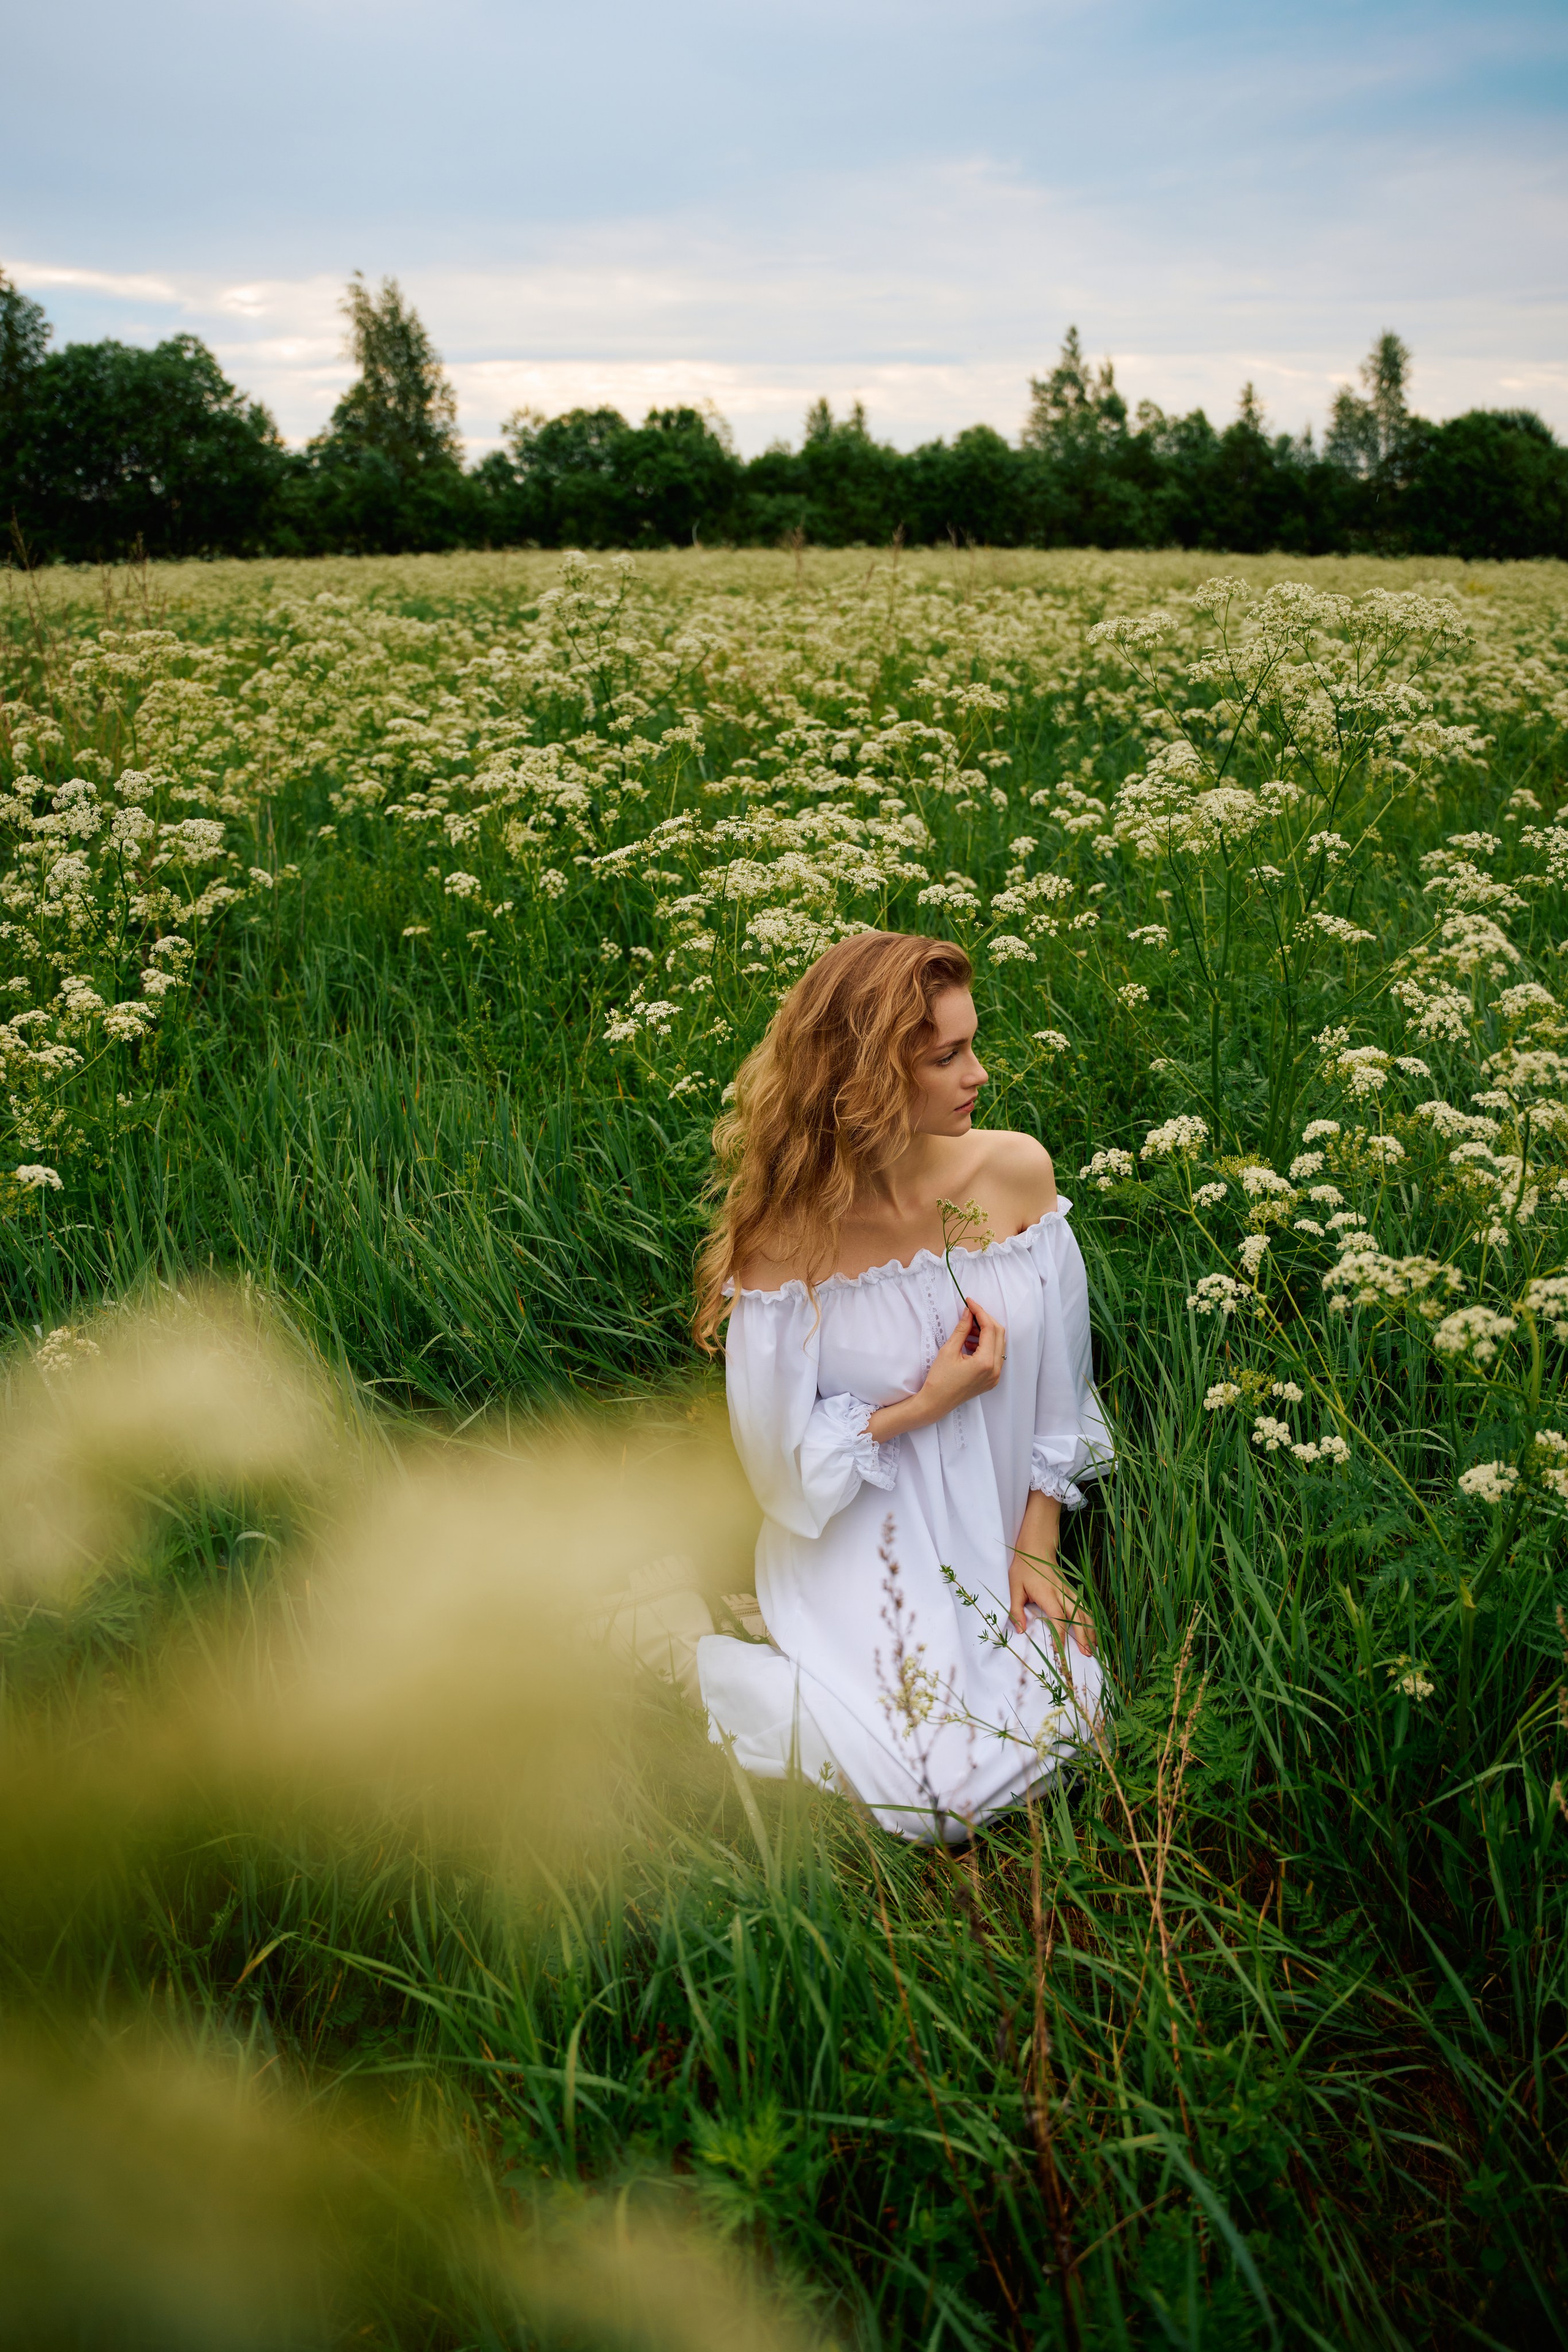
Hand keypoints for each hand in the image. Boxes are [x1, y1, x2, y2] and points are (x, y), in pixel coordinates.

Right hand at [917, 1295, 1006, 1417]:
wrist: (936, 1403)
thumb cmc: (939, 1380)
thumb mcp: (949, 1350)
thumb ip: (962, 1329)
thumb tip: (968, 1312)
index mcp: (985, 1362)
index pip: (989, 1329)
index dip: (980, 1312)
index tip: (970, 1302)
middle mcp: (995, 1369)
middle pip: (999, 1334)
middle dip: (985, 1320)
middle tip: (970, 1312)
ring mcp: (995, 1376)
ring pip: (998, 1344)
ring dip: (986, 1332)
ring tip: (967, 1329)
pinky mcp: (992, 1379)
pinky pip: (995, 1356)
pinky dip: (985, 1345)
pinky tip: (970, 1343)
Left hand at [1008, 1550, 1095, 1657]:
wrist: (1036, 1548)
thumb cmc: (1023, 1568)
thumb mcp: (1015, 1588)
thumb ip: (1016, 1610)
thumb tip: (1020, 1631)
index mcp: (1047, 1594)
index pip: (1058, 1618)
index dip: (1060, 1635)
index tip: (1059, 1650)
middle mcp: (1062, 1593)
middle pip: (1077, 1617)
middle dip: (1083, 1636)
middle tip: (1087, 1653)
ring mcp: (1069, 1590)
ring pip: (1084, 1611)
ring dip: (1090, 1629)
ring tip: (1094, 1646)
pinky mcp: (1071, 1589)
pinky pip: (1084, 1606)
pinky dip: (1090, 1619)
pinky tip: (1093, 1629)